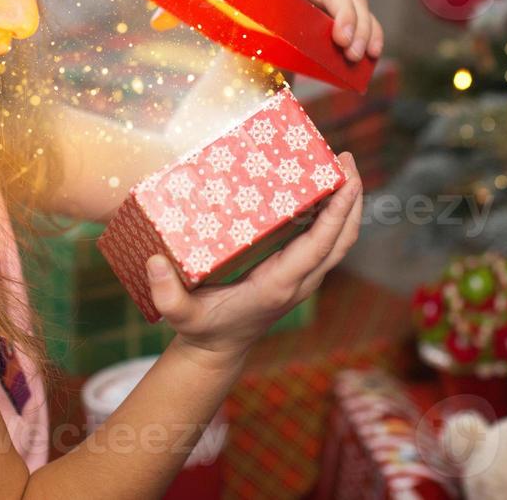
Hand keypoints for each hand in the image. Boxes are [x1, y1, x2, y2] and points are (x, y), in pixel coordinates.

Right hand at [145, 152, 364, 365]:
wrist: (218, 349)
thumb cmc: (202, 328)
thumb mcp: (182, 316)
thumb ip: (167, 294)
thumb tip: (154, 262)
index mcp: (279, 286)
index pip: (319, 247)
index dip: (336, 214)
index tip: (346, 182)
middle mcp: (300, 281)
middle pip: (341, 239)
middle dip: (352, 199)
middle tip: (347, 157)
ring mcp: (303, 277)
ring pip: (339, 239)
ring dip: (348, 204)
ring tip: (342, 164)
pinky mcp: (297, 271)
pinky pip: (325, 241)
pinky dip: (333, 214)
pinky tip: (323, 187)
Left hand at [152, 0, 383, 62]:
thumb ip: (179, 7)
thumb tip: (156, 20)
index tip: (293, 15)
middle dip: (342, 16)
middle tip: (342, 48)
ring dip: (361, 26)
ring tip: (359, 56)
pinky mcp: (331, 2)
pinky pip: (359, 12)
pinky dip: (370, 30)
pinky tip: (372, 53)